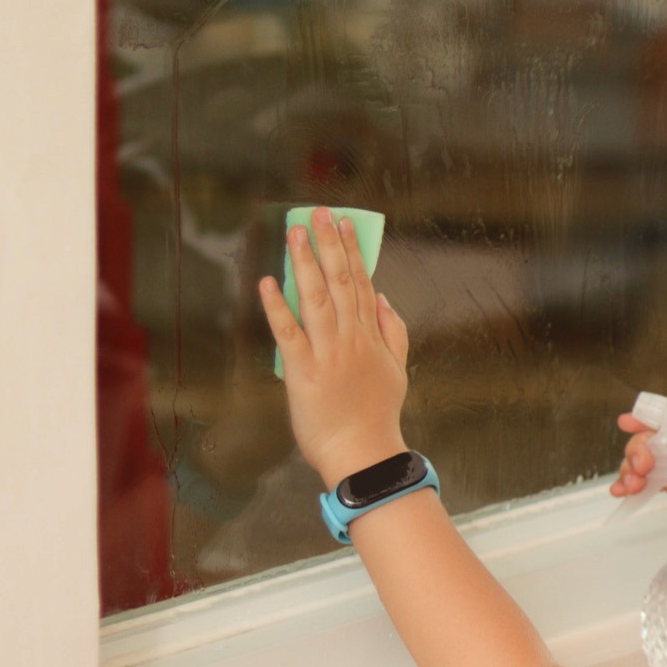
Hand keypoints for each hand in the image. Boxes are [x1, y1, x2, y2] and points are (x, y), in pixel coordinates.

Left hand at [257, 209, 409, 488]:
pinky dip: (278, 307)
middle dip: (329, 244)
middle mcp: (351, 339)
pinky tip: (269, 282)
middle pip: (341, 283)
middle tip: (319, 213)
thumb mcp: (397, 371)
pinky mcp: (304, 371)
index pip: (362, 285)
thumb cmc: (376, 415)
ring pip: (317, 299)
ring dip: (306, 263)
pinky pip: (289, 333)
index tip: (345, 224)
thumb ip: (394, 332)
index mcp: (371, 338)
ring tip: (296, 232)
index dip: (353, 251)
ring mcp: (328, 353)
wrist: (364, 452)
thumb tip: (384, 298)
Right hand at [609, 404, 666, 540]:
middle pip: (665, 436)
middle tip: (637, 467)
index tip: (636, 421)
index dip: (661, 416)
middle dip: (643, 446)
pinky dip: (636, 483)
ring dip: (633, 466)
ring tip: (627, 485)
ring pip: (654, 456)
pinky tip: (622, 491)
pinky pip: (654, 480)